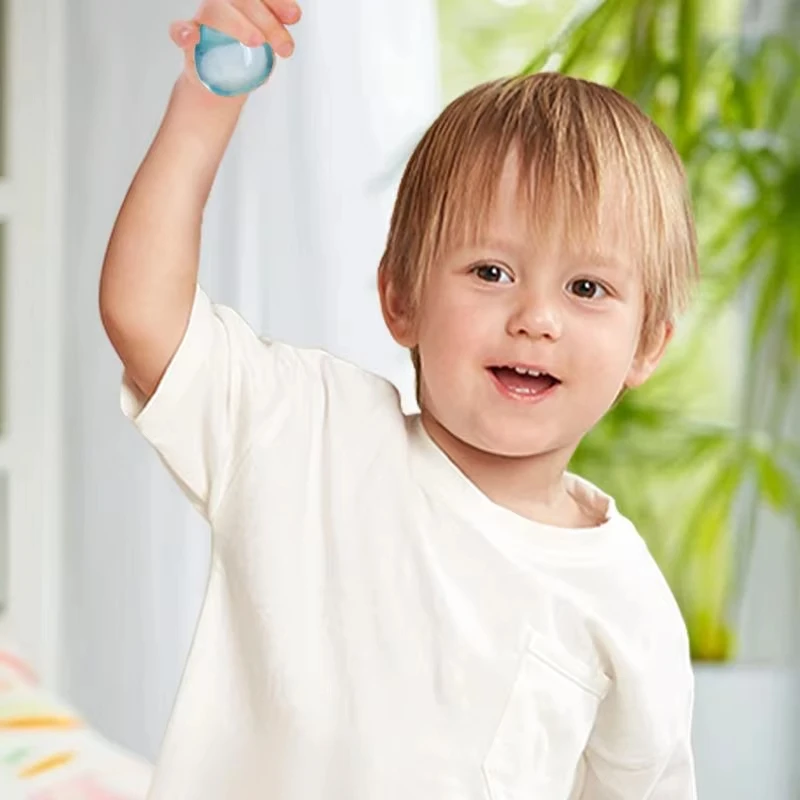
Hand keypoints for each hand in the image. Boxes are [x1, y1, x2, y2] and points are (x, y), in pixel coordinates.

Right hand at [169, 0, 301, 81]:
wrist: (221, 82)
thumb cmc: (244, 58)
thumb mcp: (265, 48)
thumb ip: (273, 39)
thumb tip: (287, 45)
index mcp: (246, 5)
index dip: (277, 2)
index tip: (295, 16)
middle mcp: (224, 5)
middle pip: (243, 1)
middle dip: (268, 21)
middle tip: (285, 48)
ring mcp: (204, 20)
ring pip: (216, 10)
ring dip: (238, 25)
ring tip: (256, 42)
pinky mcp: (188, 38)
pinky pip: (180, 30)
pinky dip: (184, 32)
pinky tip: (191, 37)